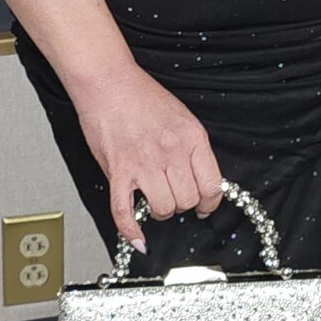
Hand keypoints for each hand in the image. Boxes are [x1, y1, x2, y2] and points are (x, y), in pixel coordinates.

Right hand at [72, 60, 223, 251]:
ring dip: (160, 210)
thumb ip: (192, 150)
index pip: (212, 186)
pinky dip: (131, 230)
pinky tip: (138, 237)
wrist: (109, 82)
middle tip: (174, 196)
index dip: (209, 203)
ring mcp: (144, 163)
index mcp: (192, 138)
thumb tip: (200, 180)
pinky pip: (124, 211)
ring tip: (154, 199)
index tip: (203, 206)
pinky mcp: (118, 171)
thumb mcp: (182, 118)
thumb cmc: (142, 97)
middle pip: (188, 200)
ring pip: (164, 209)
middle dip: (183, 204)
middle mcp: (171, 152)